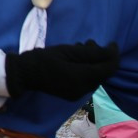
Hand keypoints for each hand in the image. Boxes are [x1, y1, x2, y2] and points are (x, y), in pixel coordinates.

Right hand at [5, 41, 119, 100]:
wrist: (23, 74)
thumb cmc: (43, 59)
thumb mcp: (67, 51)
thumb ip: (91, 52)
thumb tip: (112, 51)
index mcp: (82, 78)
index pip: (108, 68)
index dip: (114, 55)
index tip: (112, 43)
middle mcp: (83, 89)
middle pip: (103, 74)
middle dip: (101, 58)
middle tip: (90, 43)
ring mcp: (78, 94)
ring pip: (95, 78)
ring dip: (93, 63)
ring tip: (81, 49)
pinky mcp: (72, 94)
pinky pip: (87, 82)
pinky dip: (87, 70)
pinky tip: (76, 61)